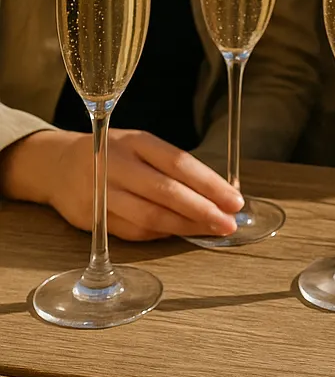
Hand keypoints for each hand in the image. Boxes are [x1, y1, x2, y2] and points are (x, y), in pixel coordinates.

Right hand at [0, 127, 244, 240]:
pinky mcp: (91, 219)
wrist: (57, 165)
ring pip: (149, 216)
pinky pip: (133, 231)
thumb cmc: (113, 154)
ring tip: (210, 231)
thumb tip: (217, 192)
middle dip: (202, 210)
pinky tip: (181, 233)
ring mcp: (101, 193)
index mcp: (136, 142)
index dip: (209, 184)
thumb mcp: (140, 146)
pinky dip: (161, 234)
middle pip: (166, 192)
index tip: (234, 200)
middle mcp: (116, 165)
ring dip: (184, 227)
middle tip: (228, 223)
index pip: (179, 163)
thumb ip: (171, 166)